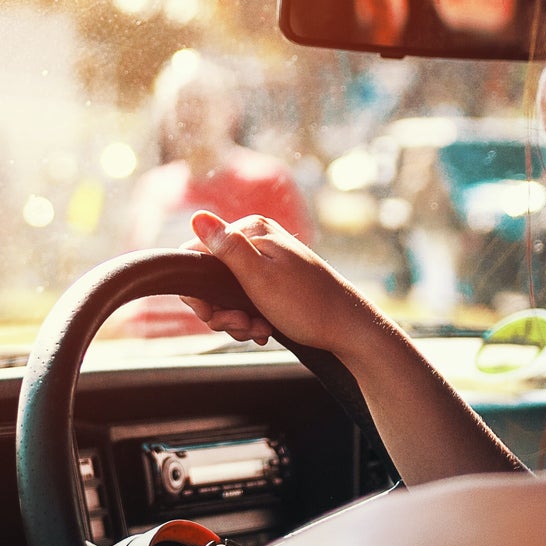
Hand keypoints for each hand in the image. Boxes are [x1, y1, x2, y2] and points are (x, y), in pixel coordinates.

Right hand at [179, 212, 391, 360]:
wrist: (348, 327)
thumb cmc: (306, 304)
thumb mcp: (259, 277)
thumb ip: (227, 247)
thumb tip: (196, 216)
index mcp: (251, 230)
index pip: (197, 254)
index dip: (198, 291)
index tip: (213, 315)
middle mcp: (257, 239)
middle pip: (211, 278)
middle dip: (221, 310)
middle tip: (243, 326)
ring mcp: (267, 259)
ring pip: (227, 293)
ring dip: (237, 319)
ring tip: (259, 329)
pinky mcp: (274, 279)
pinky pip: (245, 299)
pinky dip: (250, 318)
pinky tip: (265, 329)